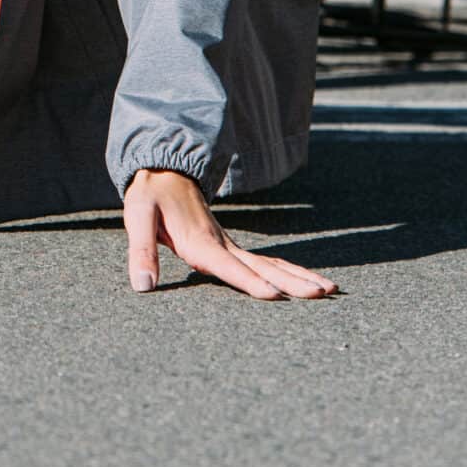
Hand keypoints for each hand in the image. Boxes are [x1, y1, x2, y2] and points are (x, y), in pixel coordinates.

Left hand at [123, 168, 336, 299]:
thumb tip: (144, 286)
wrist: (165, 171)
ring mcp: (230, 245)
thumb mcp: (137, 217)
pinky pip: (265, 261)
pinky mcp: (230, 247)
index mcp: (200, 241)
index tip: (274, 295)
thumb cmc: (150, 196)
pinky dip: (287, 272)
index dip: (249, 281)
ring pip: (271, 264)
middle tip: (323, 293)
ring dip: (299, 277)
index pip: (228, 266)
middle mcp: (222, 244)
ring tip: (329, 289)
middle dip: (293, 281)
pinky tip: (306, 282)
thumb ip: (141, 251)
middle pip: (263, 267)